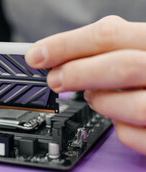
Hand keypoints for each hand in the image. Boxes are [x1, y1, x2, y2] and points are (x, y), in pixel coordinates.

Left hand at [25, 15, 145, 154]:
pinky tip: (120, 117)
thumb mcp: (139, 46)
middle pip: (121, 66)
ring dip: (101, 102)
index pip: (108, 34)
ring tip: (94, 95)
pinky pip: (137, 137)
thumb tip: (55, 54)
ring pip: (132, 106)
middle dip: (77, 73)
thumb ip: (106, 46)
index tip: (36, 56)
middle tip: (54, 80)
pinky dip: (120, 129)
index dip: (65, 45)